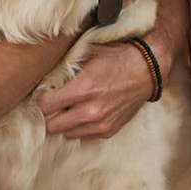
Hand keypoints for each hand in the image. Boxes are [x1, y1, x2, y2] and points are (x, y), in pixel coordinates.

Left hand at [37, 40, 153, 139]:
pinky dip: (81, 127)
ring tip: (72, 108)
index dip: (43, 98)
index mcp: (82, 89)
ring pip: (66, 134)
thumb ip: (65, 66)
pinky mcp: (109, 130)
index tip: (47, 93)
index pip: (45, 106)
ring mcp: (100, 124)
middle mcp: (90, 110)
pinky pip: (83, 136)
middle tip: (57, 103)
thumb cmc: (117, 57)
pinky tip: (86, 112)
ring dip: (66, 122)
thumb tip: (44, 75)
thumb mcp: (89, 53)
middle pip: (52, 126)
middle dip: (51, 114)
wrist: (147, 70)